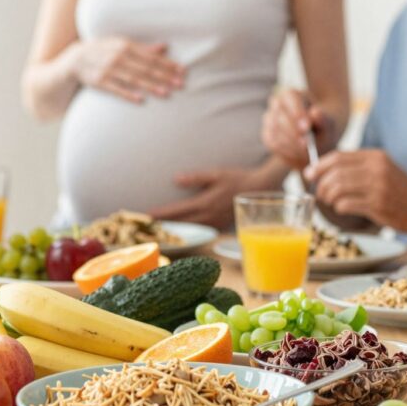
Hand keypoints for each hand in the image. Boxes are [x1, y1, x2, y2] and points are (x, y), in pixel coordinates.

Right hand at [73, 37, 184, 103]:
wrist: (75, 59)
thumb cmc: (104, 52)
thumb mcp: (121, 45)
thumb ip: (143, 48)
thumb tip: (165, 47)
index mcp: (126, 46)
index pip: (151, 56)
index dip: (168, 64)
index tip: (183, 71)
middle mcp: (118, 56)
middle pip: (145, 68)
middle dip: (164, 76)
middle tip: (180, 84)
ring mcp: (108, 69)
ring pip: (133, 79)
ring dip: (151, 86)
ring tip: (166, 93)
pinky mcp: (99, 82)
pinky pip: (116, 89)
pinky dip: (128, 94)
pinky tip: (141, 100)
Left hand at [148, 166, 276, 228]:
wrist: (260, 189)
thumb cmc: (238, 179)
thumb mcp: (217, 174)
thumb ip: (196, 178)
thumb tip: (176, 179)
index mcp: (205, 203)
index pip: (178, 211)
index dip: (162, 214)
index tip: (147, 216)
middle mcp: (209, 217)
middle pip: (181, 224)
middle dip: (164, 225)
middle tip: (146, 226)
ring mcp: (215, 223)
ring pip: (191, 229)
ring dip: (175, 229)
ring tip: (160, 229)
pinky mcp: (220, 226)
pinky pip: (201, 230)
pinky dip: (190, 231)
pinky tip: (183, 231)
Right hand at [261, 88, 332, 169]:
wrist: (317, 140)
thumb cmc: (323, 128)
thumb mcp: (329, 124)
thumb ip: (323, 119)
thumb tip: (315, 112)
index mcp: (292, 95)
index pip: (290, 99)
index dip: (297, 113)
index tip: (306, 128)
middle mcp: (277, 104)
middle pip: (281, 117)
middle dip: (293, 133)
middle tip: (306, 144)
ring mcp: (269, 119)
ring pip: (275, 132)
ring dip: (291, 144)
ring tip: (305, 152)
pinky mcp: (267, 135)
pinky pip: (272, 143)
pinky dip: (285, 151)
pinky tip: (297, 155)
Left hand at [306, 149, 406, 231]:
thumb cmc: (399, 191)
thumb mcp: (383, 169)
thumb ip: (359, 167)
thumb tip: (324, 169)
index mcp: (375, 157)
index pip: (338, 156)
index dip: (319, 165)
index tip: (309, 174)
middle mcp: (376, 169)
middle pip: (335, 171)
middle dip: (320, 183)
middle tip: (319, 192)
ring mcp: (378, 187)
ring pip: (337, 187)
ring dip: (328, 196)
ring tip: (329, 202)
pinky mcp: (378, 205)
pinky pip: (346, 204)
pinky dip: (338, 207)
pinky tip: (341, 209)